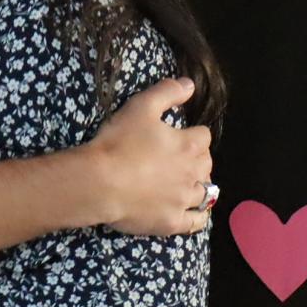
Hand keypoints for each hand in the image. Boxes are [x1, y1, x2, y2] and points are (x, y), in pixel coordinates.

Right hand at [85, 77, 215, 236]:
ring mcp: (183, 200)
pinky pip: (196, 222)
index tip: (183, 136)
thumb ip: (167, 92)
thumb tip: (191, 84)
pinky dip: (199, 216)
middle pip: (207, 164)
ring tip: (188, 184)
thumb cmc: (118, 142)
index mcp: (187, 145)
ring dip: (200, 185)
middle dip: (198, 159)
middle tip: (181, 158)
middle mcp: (192, 173)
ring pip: (206, 193)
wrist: (99, 182)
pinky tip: (195, 212)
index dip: (194, 134)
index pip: (204, 136)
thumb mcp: (141, 106)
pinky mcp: (172, 222)